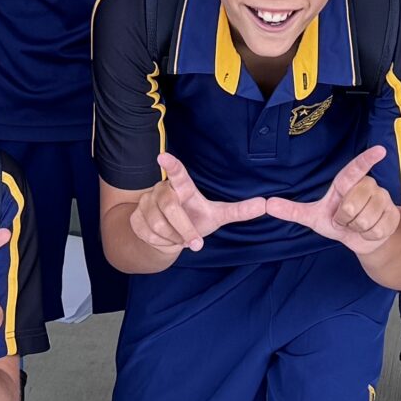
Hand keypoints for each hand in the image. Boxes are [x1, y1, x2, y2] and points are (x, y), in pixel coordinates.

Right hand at [128, 154, 265, 255]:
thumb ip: (239, 211)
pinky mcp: (135, 217)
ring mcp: (146, 203)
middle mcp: (162, 190)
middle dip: (184, 230)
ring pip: (158, 224)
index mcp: (183, 187)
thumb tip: (266, 204)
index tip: (163, 157)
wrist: (168, 238)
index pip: (177, 173)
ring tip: (180, 238)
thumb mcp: (218, 216)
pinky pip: (147, 233)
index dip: (171, 165)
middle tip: (195, 243)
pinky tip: (165, 239)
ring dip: (173, 237)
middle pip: (171, 209)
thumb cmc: (195, 220)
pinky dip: (161, 242)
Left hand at [261, 146, 400, 255]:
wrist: (363, 239)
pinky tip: (369, 231)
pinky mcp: (393, 216)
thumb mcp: (314, 217)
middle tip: (345, 219)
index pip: (356, 169)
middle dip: (344, 220)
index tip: (380, 150)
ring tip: (357, 225)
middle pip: (351, 207)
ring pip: (365, 220)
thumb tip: (268, 205)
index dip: (367, 159)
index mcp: (347, 182)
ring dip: (357, 229)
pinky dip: (368, 236)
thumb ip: (292, 211)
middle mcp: (368, 185)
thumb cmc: (338, 222)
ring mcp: (383, 199)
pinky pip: (377, 229)